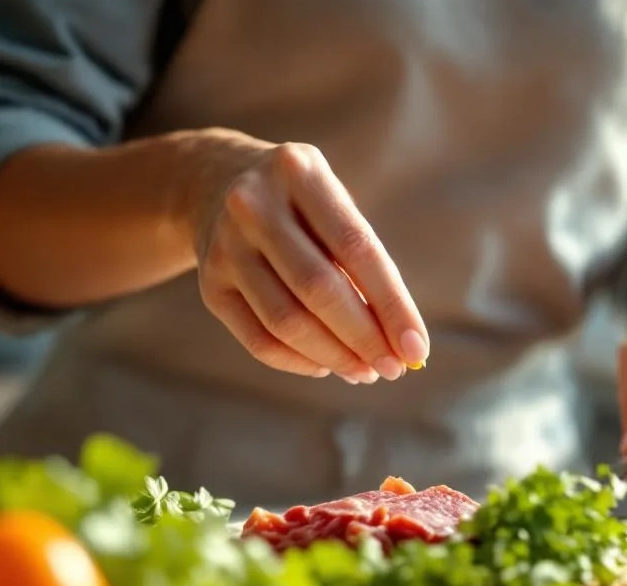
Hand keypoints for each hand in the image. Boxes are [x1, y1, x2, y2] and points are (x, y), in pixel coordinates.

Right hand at [193, 138, 428, 382]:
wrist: (210, 183)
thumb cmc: (299, 203)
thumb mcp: (332, 202)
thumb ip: (363, 261)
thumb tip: (398, 340)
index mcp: (298, 171)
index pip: (357, 248)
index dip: (392, 304)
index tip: (417, 348)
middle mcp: (254, 205)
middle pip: (319, 289)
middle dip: (365, 338)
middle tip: (394, 368)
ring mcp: (224, 246)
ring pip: (286, 322)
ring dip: (335, 357)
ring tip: (365, 371)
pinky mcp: (209, 285)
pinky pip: (259, 341)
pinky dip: (299, 362)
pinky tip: (326, 366)